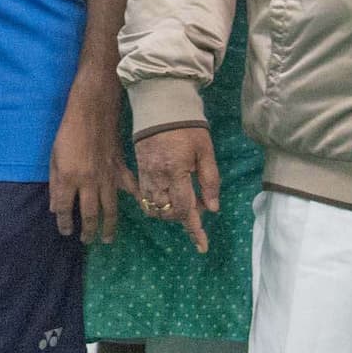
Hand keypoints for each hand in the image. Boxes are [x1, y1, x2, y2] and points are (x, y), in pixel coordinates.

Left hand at [48, 76, 126, 244]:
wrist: (91, 111)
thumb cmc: (68, 132)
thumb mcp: (53, 157)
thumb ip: (54, 184)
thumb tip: (54, 208)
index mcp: (68, 178)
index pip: (64, 209)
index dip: (64, 223)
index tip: (66, 231)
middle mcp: (88, 182)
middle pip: (89, 214)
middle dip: (87, 231)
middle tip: (87, 241)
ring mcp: (106, 177)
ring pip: (109, 209)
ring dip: (109, 226)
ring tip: (108, 239)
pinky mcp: (119, 169)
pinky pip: (130, 188)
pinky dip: (136, 199)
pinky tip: (140, 209)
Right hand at [130, 121, 218, 251]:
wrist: (159, 105)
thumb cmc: (187, 127)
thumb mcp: (206, 151)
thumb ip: (209, 180)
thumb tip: (212, 208)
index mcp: (176, 173)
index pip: (186, 210)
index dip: (195, 230)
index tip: (202, 247)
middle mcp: (158, 178)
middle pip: (170, 213)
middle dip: (185, 217)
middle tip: (199, 203)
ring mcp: (145, 176)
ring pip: (156, 209)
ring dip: (171, 212)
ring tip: (185, 199)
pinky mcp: (139, 171)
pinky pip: (146, 198)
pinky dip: (158, 204)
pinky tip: (169, 195)